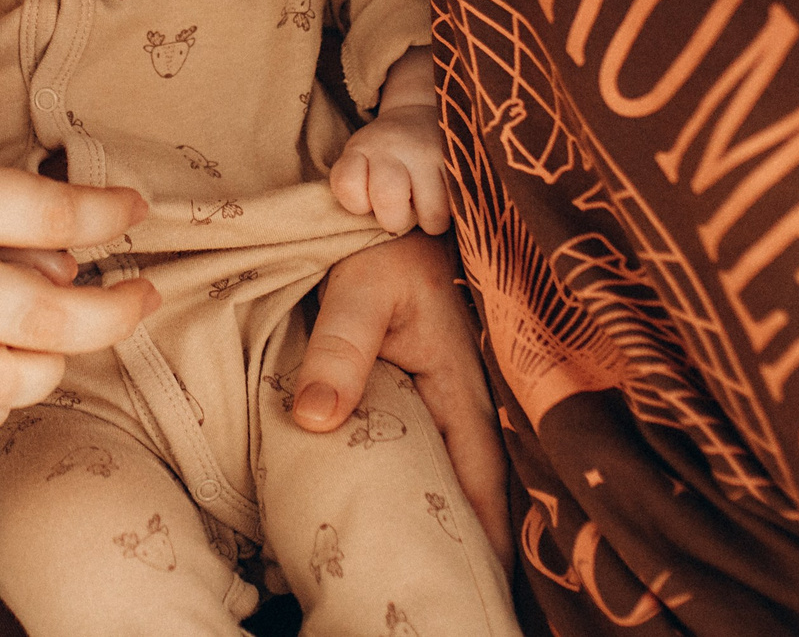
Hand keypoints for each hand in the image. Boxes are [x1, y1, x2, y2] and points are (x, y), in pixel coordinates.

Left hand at [292, 233, 509, 559]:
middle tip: (436, 586)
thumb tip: (315, 419)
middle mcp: (464, 402)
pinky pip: (429, 450)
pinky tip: (392, 509)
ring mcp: (447, 399)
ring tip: (415, 565)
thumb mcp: (358, 290)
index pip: (483, 483)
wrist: (386, 211)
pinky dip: (417, 481)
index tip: (471, 585)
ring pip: (451, 472)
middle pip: (472, 491)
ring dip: (439, 512)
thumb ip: (340, 351)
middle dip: (462, 541)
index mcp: (461, 387)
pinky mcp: (426, 392)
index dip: (482, 539)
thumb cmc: (381, 248)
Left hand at [331, 103, 452, 234]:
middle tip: (401, 211)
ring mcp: (428, 152)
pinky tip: (447, 199)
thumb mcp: (359, 161)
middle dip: (394, 219)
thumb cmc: (383, 155)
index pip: (347, 184)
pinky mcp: (459, 161)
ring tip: (427, 205)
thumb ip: (355, 191)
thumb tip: (379, 231)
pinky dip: (454, 212)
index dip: (357, 203)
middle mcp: (393, 146)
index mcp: (362, 148)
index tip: (367, 200)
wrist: (419, 116)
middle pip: (388, 199)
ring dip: (431, 220)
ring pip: (433, 214)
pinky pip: (459, 207)